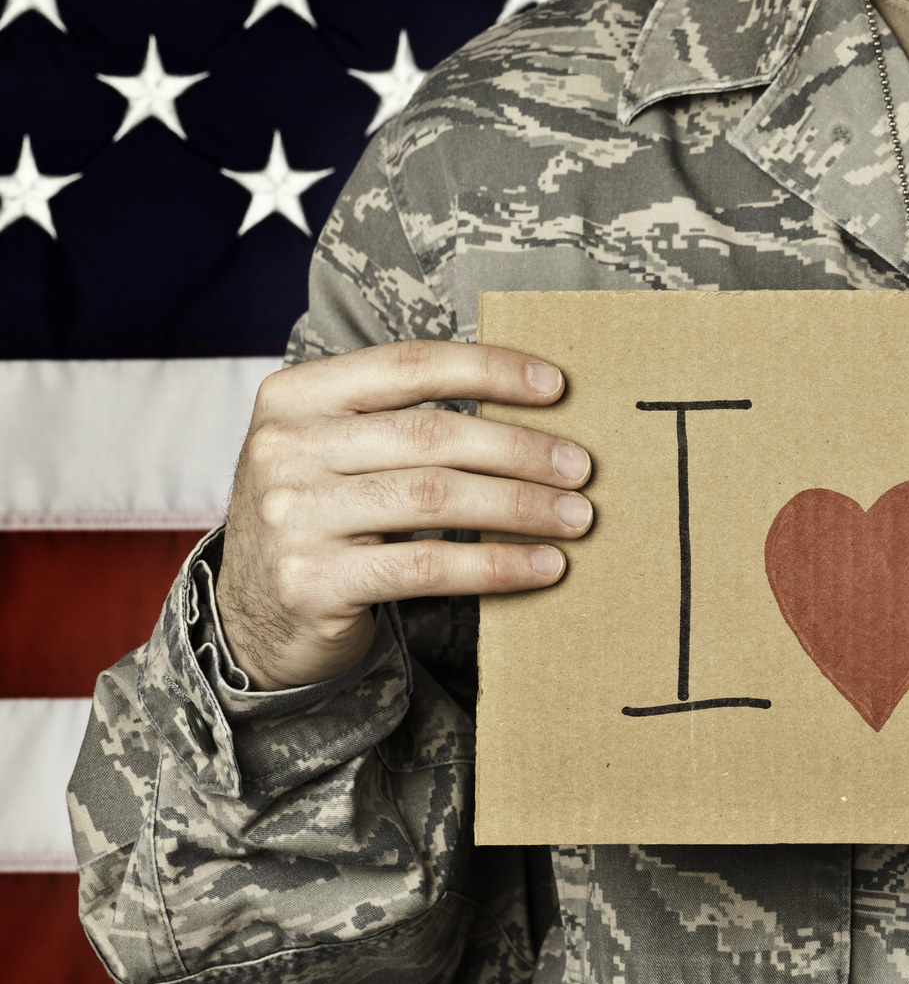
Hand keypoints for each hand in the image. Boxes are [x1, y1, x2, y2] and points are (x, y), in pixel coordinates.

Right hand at [218, 342, 593, 690]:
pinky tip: (544, 565)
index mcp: (293, 397)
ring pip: (437, 497)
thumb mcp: (331, 453)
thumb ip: (396, 422)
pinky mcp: (315, 581)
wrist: (252, 618)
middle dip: (522, 450)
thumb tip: (529, 410)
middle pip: (433, 435)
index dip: (490, 370)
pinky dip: (498, 564)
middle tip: (581, 468)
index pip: (409, 365)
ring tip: (575, 517)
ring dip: (521, 506)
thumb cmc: (319, 520)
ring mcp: (294, 515)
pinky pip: (430, 564)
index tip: (556, 386)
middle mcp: (285, 449)